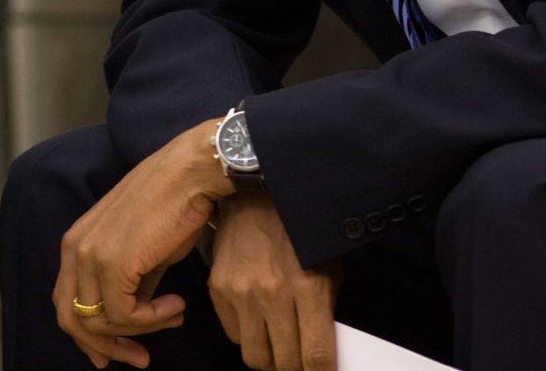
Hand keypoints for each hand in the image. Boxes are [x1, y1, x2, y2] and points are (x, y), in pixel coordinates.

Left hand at [55, 119, 231, 367]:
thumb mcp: (143, 252)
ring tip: (173, 317)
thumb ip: (130, 285)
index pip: (65, 302)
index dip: (87, 336)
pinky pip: (124, 314)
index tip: (114, 353)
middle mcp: (75, 249)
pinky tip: (177, 306)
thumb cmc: (172, 206)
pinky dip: (152, 320)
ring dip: (139, 331)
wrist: (189, 175)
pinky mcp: (113, 262)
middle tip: (139, 358)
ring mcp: (91, 255)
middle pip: (71, 318)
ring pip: (99, 321)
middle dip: (105, 346)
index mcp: (76, 243)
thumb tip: (132, 319)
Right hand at [208, 192, 339, 369]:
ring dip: (270, 358)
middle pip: (283, 363)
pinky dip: (247, 335)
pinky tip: (257, 318)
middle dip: (296, 367)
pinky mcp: (218, 288)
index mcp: (307, 287)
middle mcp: (272, 294)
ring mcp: (240, 292)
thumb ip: (324, 311)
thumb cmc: (300, 230)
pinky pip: (233, 334)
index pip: (316, 356)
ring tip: (279, 344)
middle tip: (301, 359)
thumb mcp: (327, 267)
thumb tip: (322, 351)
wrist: (257, 191)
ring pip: (254, 356)